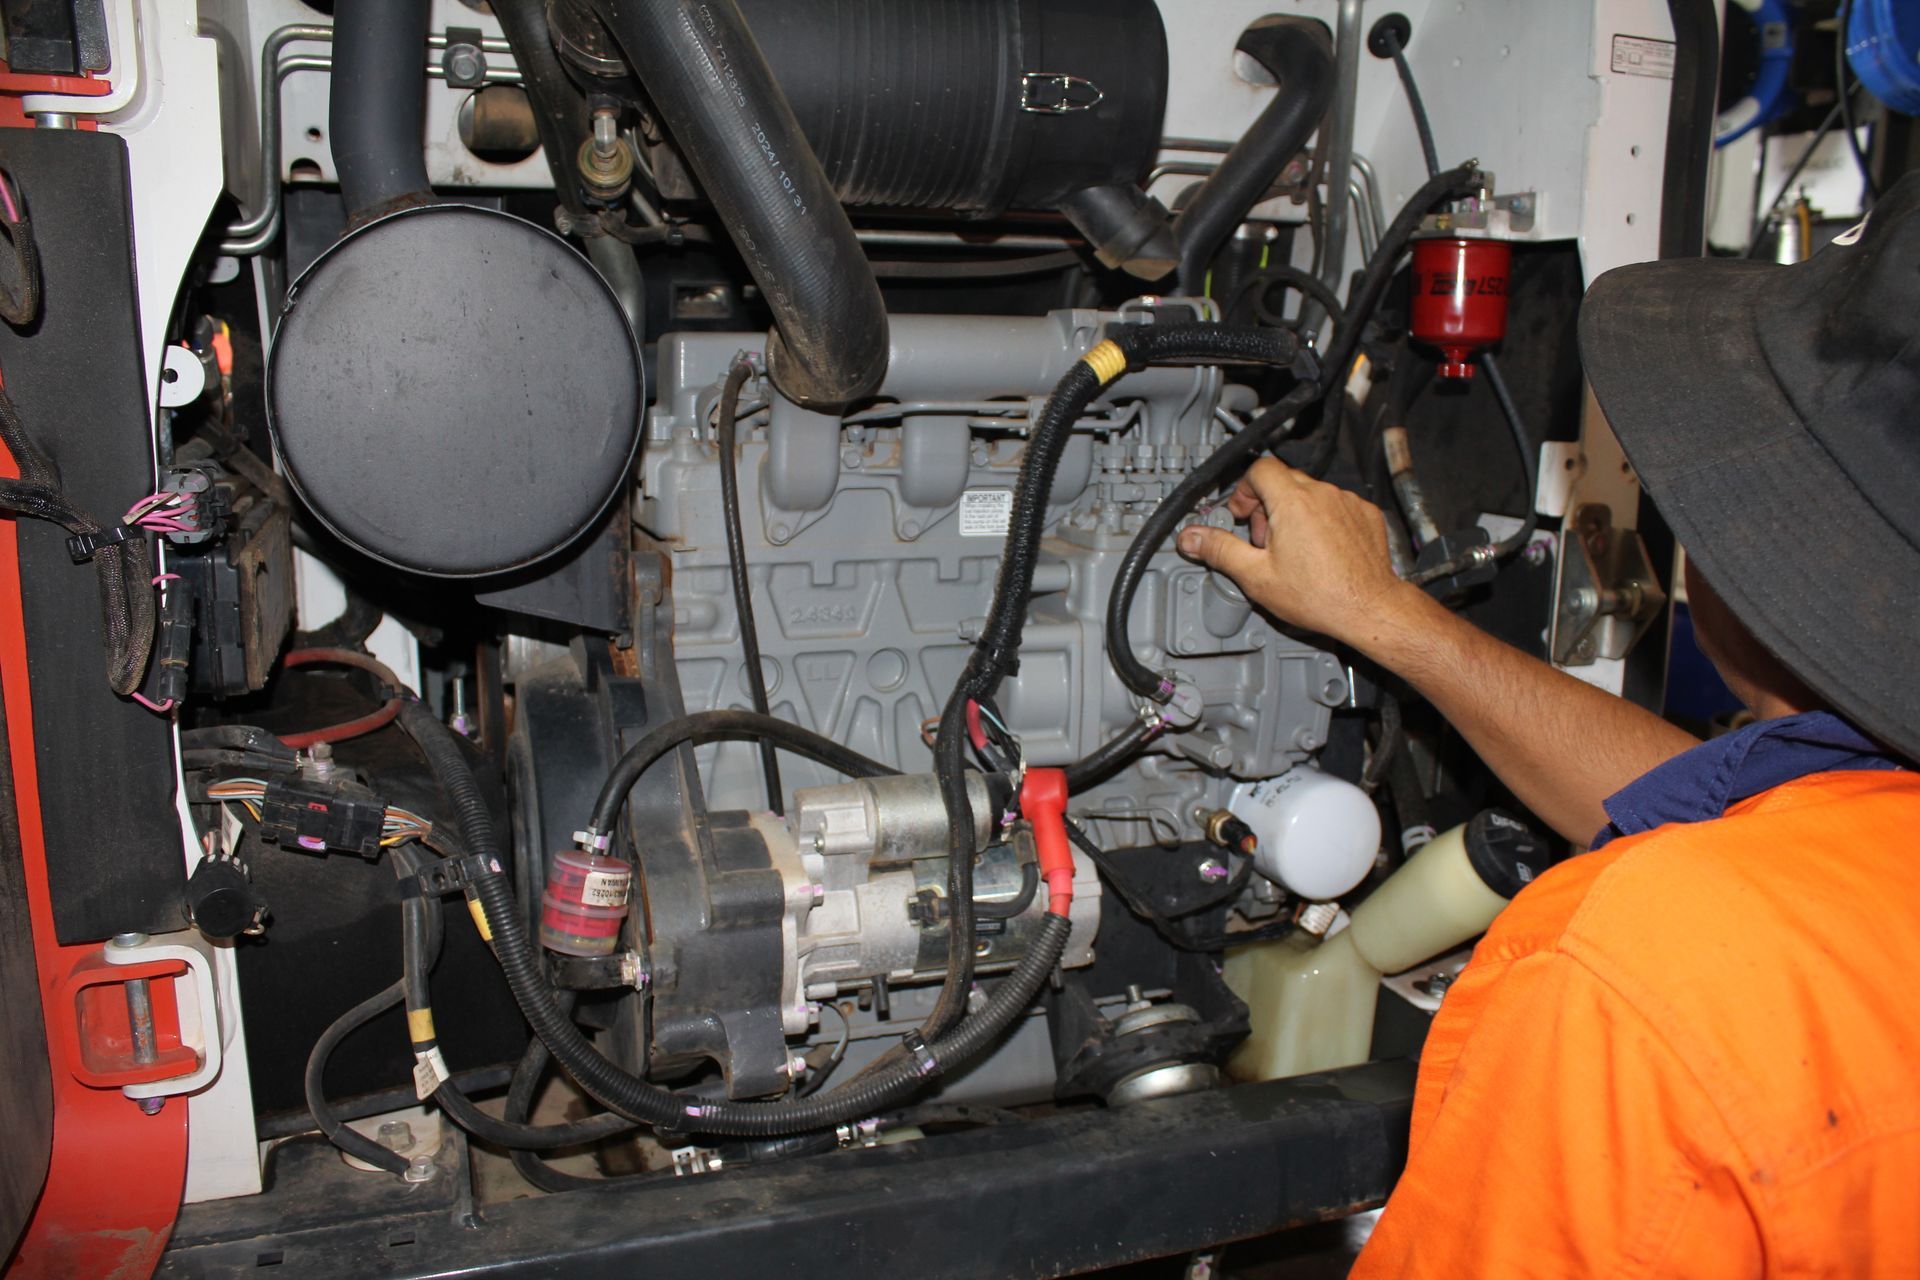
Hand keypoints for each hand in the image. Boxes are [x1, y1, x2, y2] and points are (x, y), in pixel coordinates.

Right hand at [1176, 457, 1416, 650]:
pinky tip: (1319, 550)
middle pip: (1284, 479)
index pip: (1260, 469)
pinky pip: (1336, 504)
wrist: (1369, 608)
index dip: (1244, 489)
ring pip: (1310, 492)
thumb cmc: (1319, 596)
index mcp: (1293, 503)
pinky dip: (1322, 519)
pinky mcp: (1366, 513)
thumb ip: (1220, 550)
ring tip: (1292, 549)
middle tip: (1263, 539)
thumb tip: (1190, 537)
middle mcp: (1322, 494)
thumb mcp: (1257, 576)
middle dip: (1267, 504)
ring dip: (1295, 512)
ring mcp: (1347, 502)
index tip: (1242, 513)